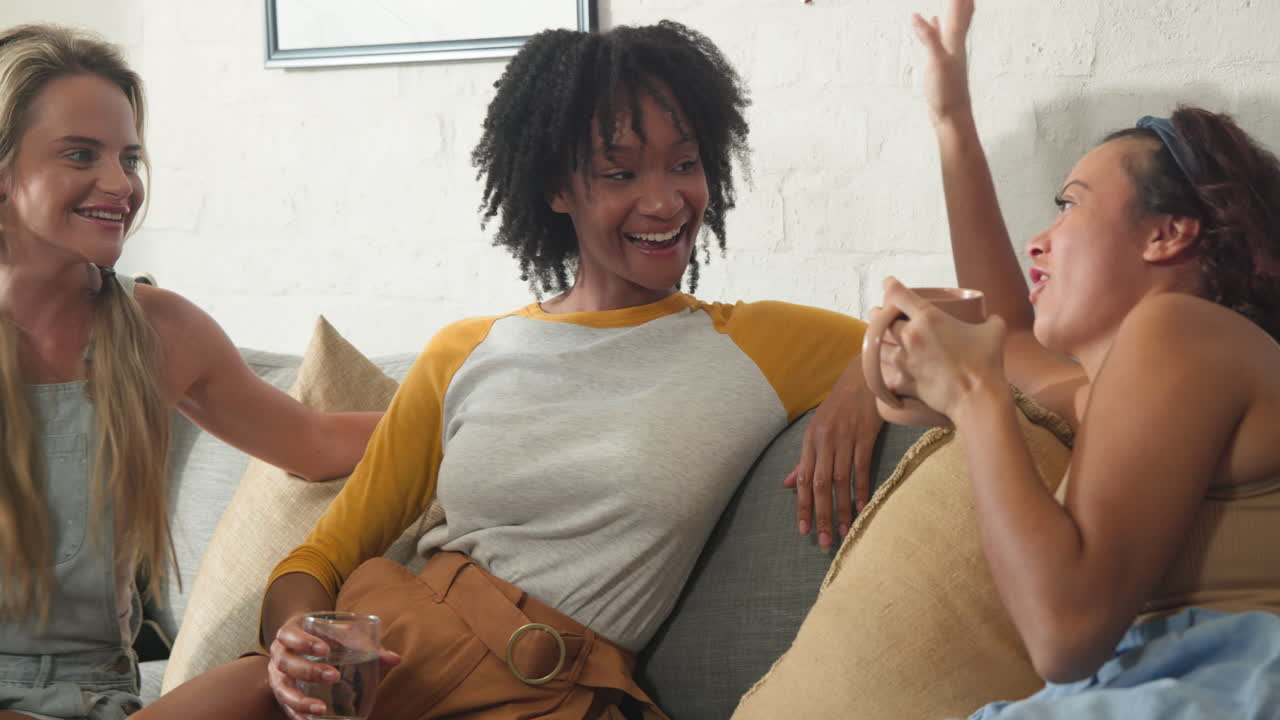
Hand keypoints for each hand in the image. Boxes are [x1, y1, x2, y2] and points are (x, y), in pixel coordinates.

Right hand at [267, 615, 400, 719]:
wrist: (301, 639)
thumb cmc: (323, 635)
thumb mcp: (339, 633)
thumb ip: (363, 643)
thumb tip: (395, 659)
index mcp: (290, 633)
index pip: (291, 635)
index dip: (305, 642)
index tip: (325, 650)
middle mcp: (279, 653)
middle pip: (286, 662)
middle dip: (309, 670)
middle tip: (334, 676)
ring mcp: (277, 675)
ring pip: (282, 688)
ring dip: (300, 700)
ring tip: (320, 709)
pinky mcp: (282, 692)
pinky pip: (284, 706)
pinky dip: (296, 714)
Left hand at [785, 360, 884, 548]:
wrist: (863, 377)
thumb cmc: (840, 406)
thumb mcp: (816, 429)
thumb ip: (803, 460)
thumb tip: (788, 484)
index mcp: (811, 441)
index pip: (804, 479)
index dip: (802, 506)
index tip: (802, 530)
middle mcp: (825, 441)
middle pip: (820, 484)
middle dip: (820, 514)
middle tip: (823, 540)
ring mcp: (845, 438)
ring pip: (841, 480)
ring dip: (841, 508)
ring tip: (843, 531)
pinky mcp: (865, 435)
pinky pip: (862, 467)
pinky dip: (861, 489)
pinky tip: (862, 507)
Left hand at [874, 277, 1005, 418]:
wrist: (977, 397)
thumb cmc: (986, 363)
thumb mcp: (993, 331)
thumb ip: (989, 320)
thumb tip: (991, 318)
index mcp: (928, 318)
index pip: (899, 295)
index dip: (890, 286)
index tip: (887, 283)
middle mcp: (910, 336)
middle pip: (882, 320)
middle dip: (878, 315)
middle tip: (877, 313)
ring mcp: (903, 360)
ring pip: (878, 347)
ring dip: (874, 340)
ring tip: (874, 338)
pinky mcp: (903, 382)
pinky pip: (885, 376)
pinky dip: (882, 374)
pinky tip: (881, 373)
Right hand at [912, 0, 974, 126]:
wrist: (952, 116)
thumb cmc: (948, 92)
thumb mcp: (937, 62)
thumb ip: (929, 38)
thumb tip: (916, 16)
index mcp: (954, 42)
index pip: (958, 12)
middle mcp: (954, 45)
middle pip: (961, 15)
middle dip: (962, 2)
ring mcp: (948, 53)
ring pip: (952, 24)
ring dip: (953, 9)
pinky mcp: (941, 61)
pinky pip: (941, 37)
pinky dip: (937, 27)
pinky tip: (934, 22)